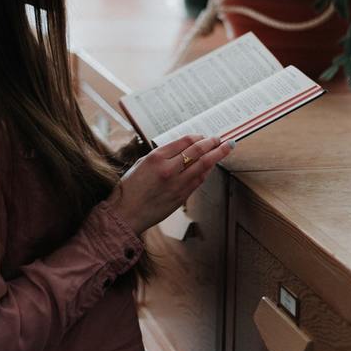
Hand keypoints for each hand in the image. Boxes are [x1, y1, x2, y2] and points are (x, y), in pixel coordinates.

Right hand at [107, 134, 235, 235]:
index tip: (204, 136)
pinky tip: (212, 166)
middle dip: (212, 143)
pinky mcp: (181, 197)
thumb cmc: (129, 189)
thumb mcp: (141, 164)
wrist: (125, 214)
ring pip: (203, 166)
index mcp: (156, 158)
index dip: (198, 137)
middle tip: (221, 139)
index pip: (184, 142)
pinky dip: (207, 171)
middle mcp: (168, 169)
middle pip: (197, 151)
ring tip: (225, 148)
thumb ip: (161, 156)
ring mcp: (176, 184)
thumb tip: (181, 149)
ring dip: (216, 155)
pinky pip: (199, 180)